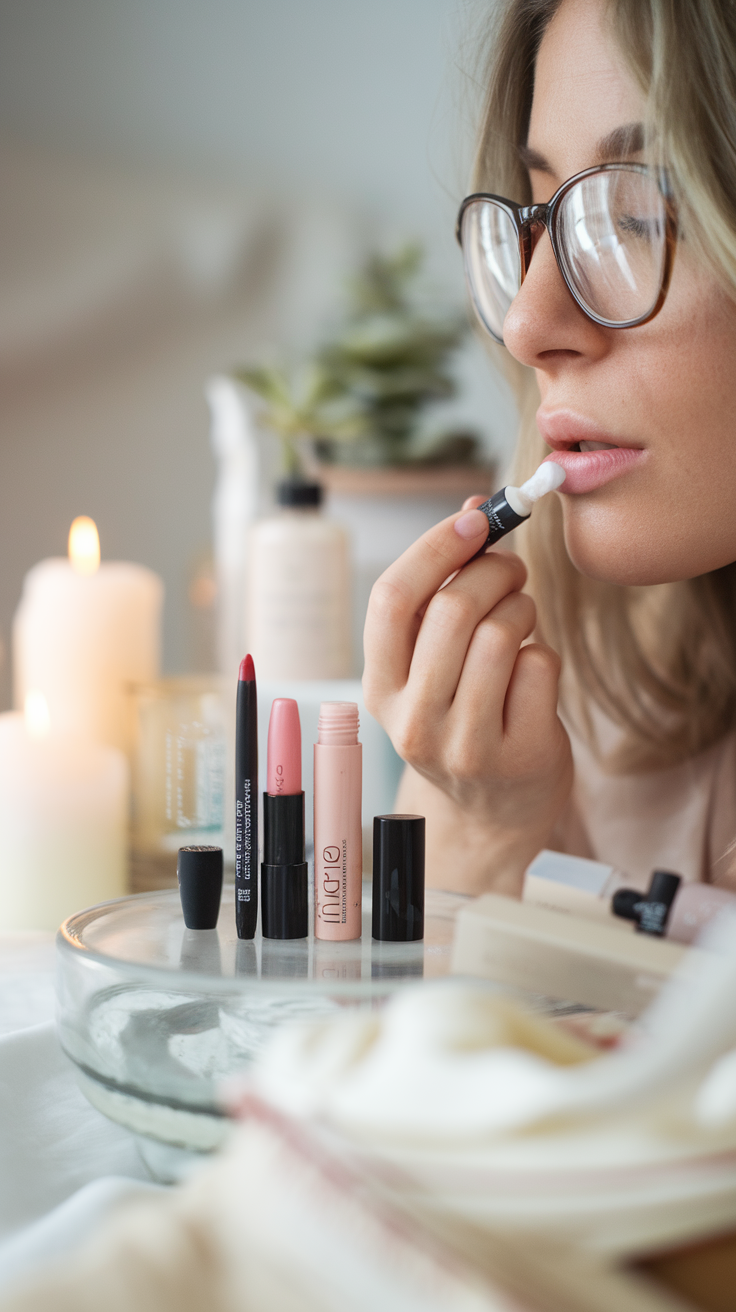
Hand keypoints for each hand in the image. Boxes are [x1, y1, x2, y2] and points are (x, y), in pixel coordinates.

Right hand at [363, 498, 572, 892]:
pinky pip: (541, 666)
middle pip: (453, 611)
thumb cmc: (461, 718)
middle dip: (494, 573)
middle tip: (512, 572)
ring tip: (522, 621)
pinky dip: (545, 653)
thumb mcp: (430, 665)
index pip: (392, 601)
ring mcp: (466, 746)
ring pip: (501, 636)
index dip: (433, 548)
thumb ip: (440, 590)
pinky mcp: (520, 756)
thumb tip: (475, 510)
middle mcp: (414, 721)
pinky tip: (533, 674)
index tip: (474, 519)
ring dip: (522, 610)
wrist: (490, 816)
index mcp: (380, 689)